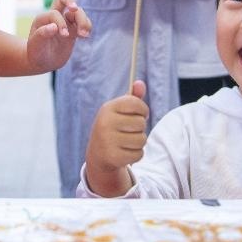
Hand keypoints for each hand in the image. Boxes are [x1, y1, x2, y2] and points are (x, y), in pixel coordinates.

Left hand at [27, 0, 91, 72]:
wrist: (41, 63)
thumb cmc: (36, 53)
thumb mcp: (35, 46)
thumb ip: (42, 35)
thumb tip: (53, 27)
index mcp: (43, 18)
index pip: (55, 14)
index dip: (60, 22)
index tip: (64, 35)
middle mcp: (54, 17)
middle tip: (74, 8)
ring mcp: (65, 22)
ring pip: (77, 11)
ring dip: (83, 20)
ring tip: (83, 35)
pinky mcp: (73, 30)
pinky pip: (83, 22)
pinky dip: (87, 26)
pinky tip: (85, 36)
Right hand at [84, 80, 147, 194]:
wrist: (98, 153)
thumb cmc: (113, 127)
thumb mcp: (120, 111)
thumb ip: (132, 98)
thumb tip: (140, 83)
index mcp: (107, 108)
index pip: (136, 103)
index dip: (143, 110)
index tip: (139, 114)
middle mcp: (105, 123)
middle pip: (141, 123)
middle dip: (140, 128)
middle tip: (129, 130)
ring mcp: (108, 141)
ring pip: (142, 139)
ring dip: (139, 142)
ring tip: (127, 141)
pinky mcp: (113, 157)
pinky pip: (139, 154)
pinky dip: (136, 154)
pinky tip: (125, 152)